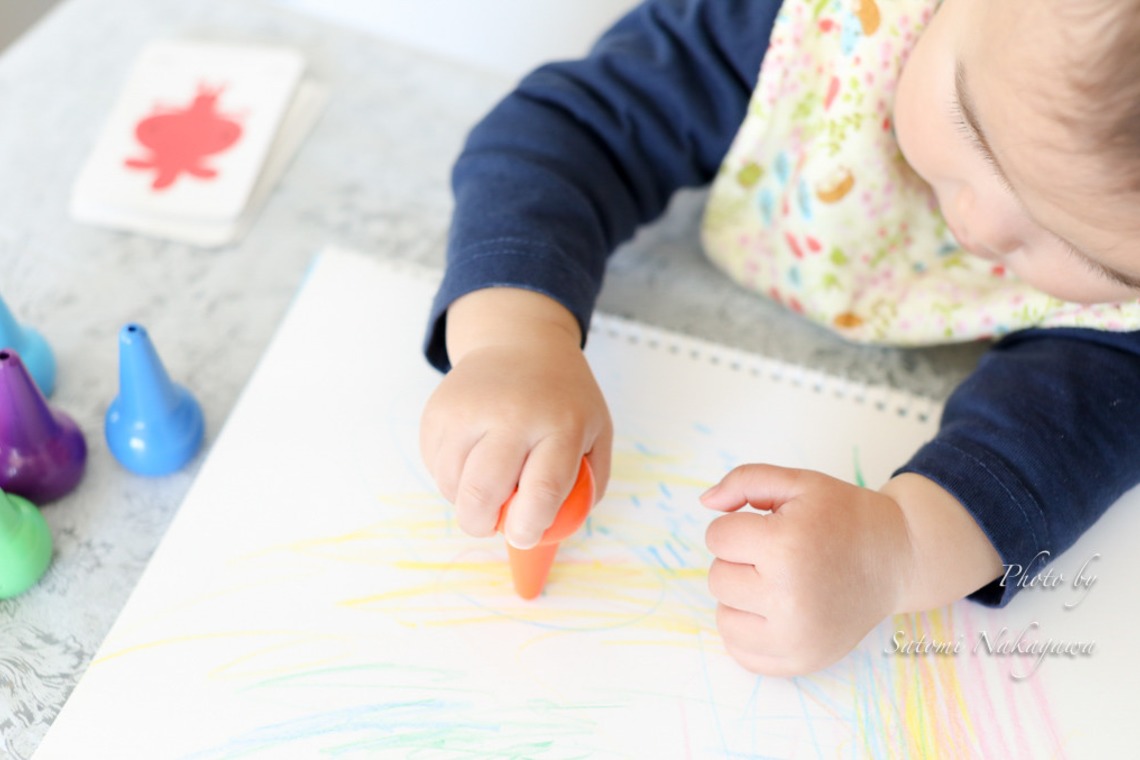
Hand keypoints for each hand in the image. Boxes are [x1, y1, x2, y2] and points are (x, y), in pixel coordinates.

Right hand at [420, 288, 611, 548]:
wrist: (521, 343)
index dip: (528, 527)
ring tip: (484, 483)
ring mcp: (470, 409)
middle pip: (483, 492)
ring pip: (451, 482)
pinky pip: (434, 464)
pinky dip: (448, 475)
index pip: (542, 490)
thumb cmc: (564, 400)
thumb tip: (556, 533)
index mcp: (561, 424)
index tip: (523, 536)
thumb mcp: (597, 432)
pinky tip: (468, 457)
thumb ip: (588, 485)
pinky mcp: (439, 409)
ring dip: (463, 500)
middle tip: (490, 525)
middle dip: (482, 524)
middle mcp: (513, 414)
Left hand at [701, 465, 913, 675]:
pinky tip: (776, 611)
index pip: (717, 537)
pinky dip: (750, 631)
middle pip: (717, 578)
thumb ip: (744, 481)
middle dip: (740, 561)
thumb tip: (705, 502)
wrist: (898, 558)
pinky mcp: (801, 661)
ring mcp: (797, 637)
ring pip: (724, 617)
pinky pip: (741, 652)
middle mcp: (790, 597)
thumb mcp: (798, 482)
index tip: (769, 527)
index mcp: (787, 546)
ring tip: (778, 582)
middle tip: (778, 555)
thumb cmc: (845, 517)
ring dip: (741, 598)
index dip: (738, 526)